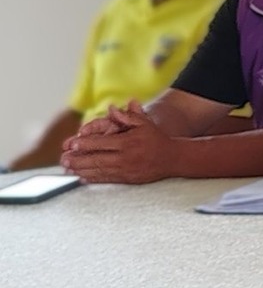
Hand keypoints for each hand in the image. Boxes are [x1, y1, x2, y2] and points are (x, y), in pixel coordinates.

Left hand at [61, 100, 181, 184]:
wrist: (173, 158)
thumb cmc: (156, 139)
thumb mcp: (144, 123)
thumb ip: (127, 117)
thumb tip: (111, 108)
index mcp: (127, 142)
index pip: (101, 143)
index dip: (85, 144)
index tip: (72, 145)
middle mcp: (125, 157)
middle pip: (96, 159)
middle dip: (78, 160)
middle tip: (63, 159)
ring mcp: (125, 169)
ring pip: (99, 170)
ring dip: (81, 170)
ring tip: (67, 169)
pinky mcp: (127, 179)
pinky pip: (106, 179)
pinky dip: (92, 179)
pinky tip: (82, 177)